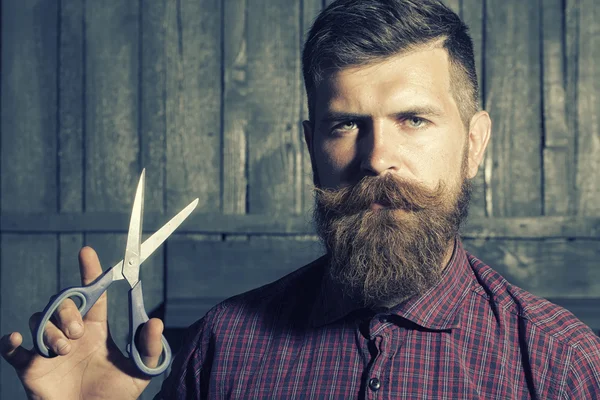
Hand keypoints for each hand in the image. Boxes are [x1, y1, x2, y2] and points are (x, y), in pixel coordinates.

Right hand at [0, 247, 164, 399]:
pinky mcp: (31, 369)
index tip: (87, 252)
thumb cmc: (115, 396)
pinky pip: (11, 350)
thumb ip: (149, 348)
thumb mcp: (140, 371)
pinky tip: (16, 341)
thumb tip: (156, 321)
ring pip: (40, 320)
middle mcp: (71, 334)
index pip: (91, 293)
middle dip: (67, 311)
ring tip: (63, 349)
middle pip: (62, 302)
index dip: (89, 272)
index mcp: (96, 329)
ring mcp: (49, 349)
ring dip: (50, 331)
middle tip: (78, 331)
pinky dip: (9, 342)